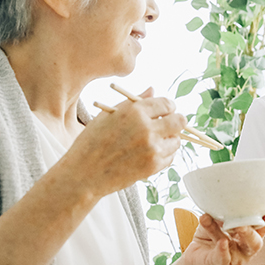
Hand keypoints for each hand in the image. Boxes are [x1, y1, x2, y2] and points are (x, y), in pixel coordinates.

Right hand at [62, 88, 185, 196]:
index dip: (168, 107)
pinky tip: (149, 154)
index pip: (167, 104)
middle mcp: (146, 128)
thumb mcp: (109, 115)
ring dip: (169, 140)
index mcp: (135, 111)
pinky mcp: (153, 166)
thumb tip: (152, 90)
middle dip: (176, 121)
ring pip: (176, 141)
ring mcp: (151, 148)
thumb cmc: (92, 142)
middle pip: (179, 121)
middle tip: (167, 125)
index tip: (165, 111)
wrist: (84, 174)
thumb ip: (134, 102)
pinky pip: (170, 158)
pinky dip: (163, 155)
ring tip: (153, 142)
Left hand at [182, 212, 264, 264]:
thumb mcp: (216, 220)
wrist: (192, 254)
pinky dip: (222, 250)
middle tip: (244, 222)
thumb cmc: (209, 235)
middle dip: (251, 231)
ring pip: (235, 246)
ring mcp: (233, 258)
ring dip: (228, 233)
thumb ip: (223, 213)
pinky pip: (223, 258)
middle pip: (255, 242)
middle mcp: (244, 248)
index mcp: (247, 235)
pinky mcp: (219, 264)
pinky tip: (222, 242)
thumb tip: (225, 202)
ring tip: (225, 224)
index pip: (260, 229)